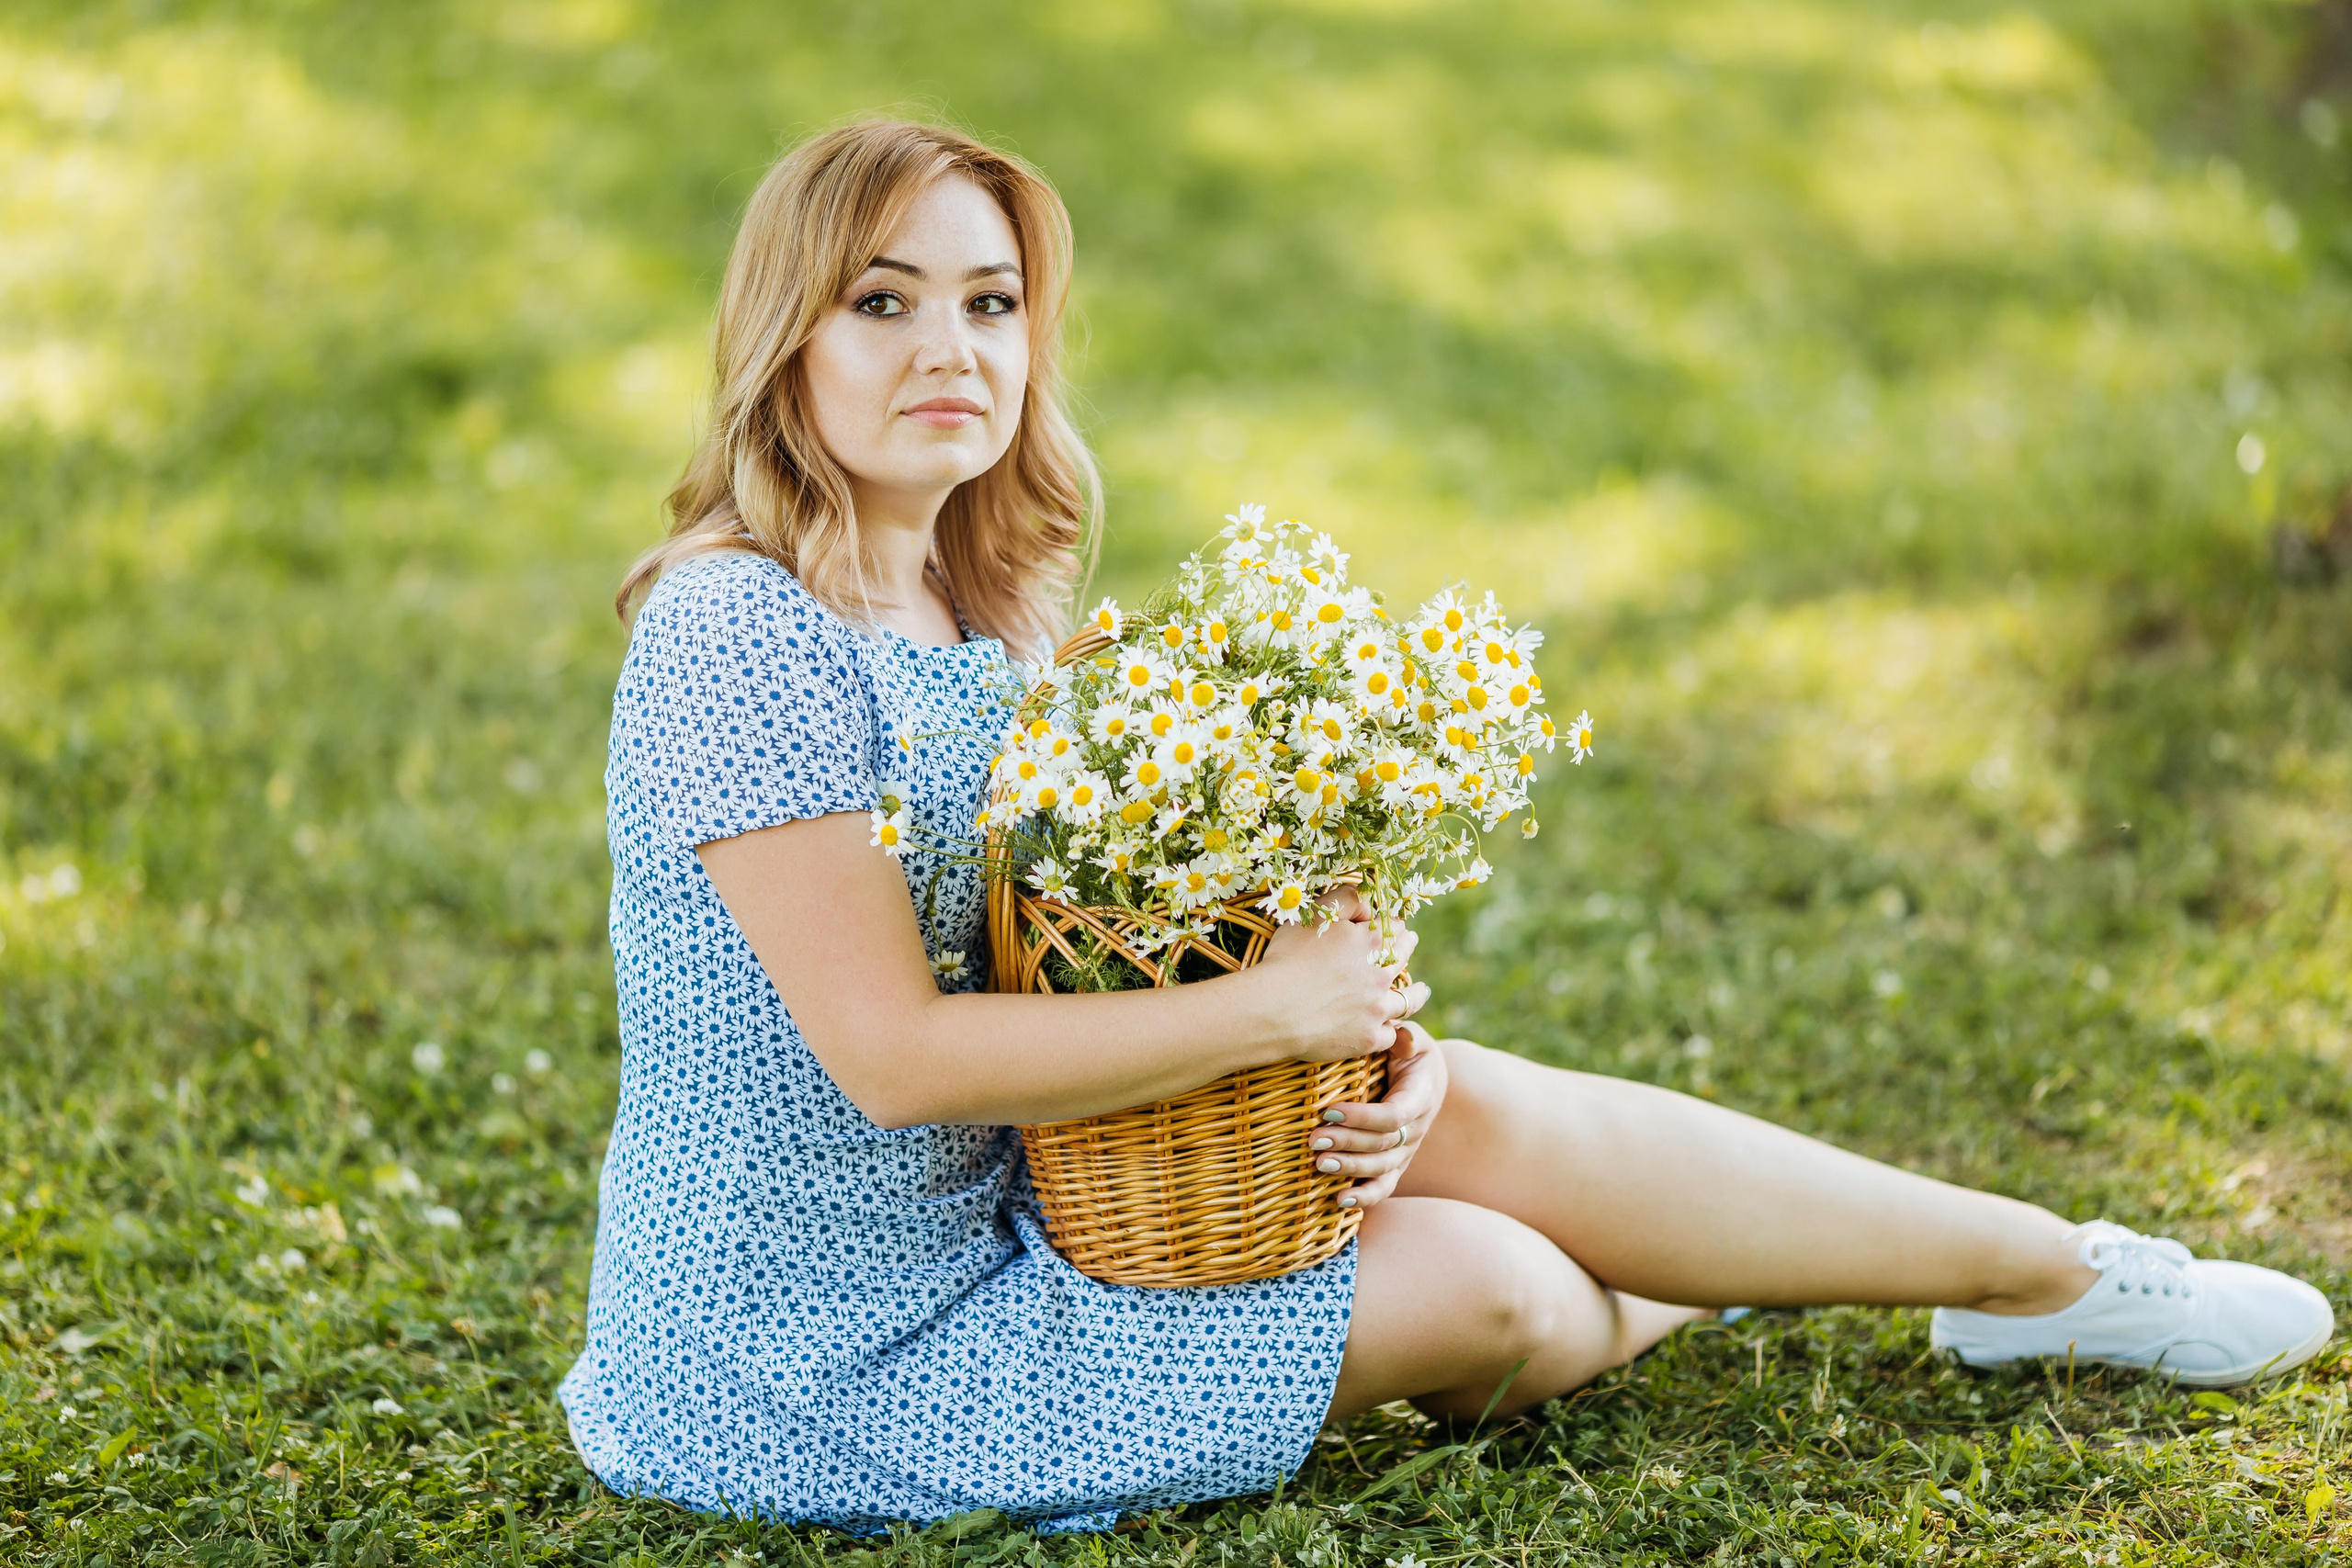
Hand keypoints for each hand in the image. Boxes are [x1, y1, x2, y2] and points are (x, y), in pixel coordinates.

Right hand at [1254, 885, 1429, 1063]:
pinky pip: (1390, 1035)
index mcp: (1371, 942)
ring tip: (1421, 991)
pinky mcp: (1368, 1038)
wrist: (1273, 1009)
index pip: (1394, 927)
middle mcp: (1382, 975)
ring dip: (1417, 994)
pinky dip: (1390, 1029)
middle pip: (1403, 959)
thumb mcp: (1313, 914)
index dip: (1392, 924)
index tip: (1391, 926)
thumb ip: (1346, 899)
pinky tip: (1391, 1027)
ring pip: (1408, 1001)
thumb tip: (1370, 902)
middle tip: (1409, 946)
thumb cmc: (1287, 958)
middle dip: (1406, 950)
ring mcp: (1378, 1009)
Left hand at [1307, 1022, 1448, 1209]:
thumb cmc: (1409, 1053)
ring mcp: (1407, 1150)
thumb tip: (1400, 1038)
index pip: (1394, 1115)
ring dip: (1350, 1169)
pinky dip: (1365, 1197)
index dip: (1362, 1117)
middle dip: (1347, 1143)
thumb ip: (1404, 1036)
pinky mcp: (1396, 1164)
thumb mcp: (1413, 1038)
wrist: (1427, 1079)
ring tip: (1320, 1164)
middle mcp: (1417, 1128)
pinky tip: (1340, 1200)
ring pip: (1382, 1168)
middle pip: (1384, 1145)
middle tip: (1314, 1140)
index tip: (1328, 1110)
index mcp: (1421, 1096)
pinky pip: (1385, 1186)